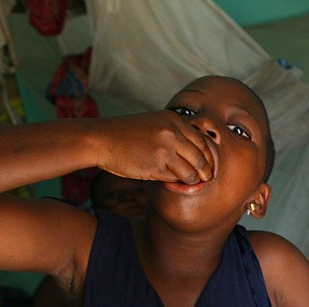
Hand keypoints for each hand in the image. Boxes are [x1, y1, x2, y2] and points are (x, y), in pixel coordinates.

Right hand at [97, 110, 216, 185]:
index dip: (208, 156)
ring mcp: (164, 150)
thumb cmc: (126, 134)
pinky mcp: (155, 166)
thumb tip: (197, 153)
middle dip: (206, 172)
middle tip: (204, 180)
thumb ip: (175, 133)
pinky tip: (170, 183)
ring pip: (191, 172)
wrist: (99, 139)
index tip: (207, 166)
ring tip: (187, 183)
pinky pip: (174, 180)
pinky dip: (175, 184)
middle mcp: (171, 133)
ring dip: (191, 181)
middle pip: (201, 158)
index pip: (202, 141)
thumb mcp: (154, 124)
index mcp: (173, 120)